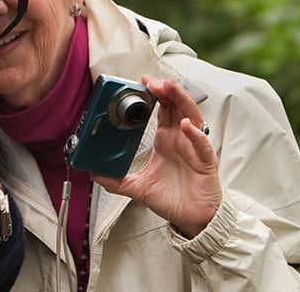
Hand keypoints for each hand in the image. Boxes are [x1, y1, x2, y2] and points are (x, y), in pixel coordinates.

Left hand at [93, 75, 221, 236]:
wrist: (192, 219)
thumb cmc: (172, 199)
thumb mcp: (138, 187)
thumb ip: (116, 181)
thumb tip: (94, 174)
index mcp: (167, 140)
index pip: (163, 109)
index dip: (155, 94)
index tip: (141, 83)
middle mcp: (181, 139)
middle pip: (177, 106)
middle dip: (166, 90)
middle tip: (152, 81)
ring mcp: (194, 148)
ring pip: (192, 117)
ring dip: (181, 101)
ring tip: (168, 88)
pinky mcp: (205, 163)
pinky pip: (202, 144)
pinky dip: (195, 134)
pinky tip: (185, 126)